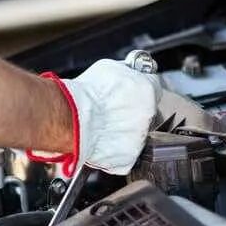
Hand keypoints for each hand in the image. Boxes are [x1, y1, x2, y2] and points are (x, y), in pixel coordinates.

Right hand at [31, 59, 160, 175]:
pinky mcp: (128, 158)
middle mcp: (148, 115)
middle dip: (132, 110)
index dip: (140, 88)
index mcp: (147, 90)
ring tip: (103, 124)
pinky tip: (102, 139)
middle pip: (145, 112)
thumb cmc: (86, 94)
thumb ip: (128, 72)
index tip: (131, 91)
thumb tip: (130, 71)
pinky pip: (124, 152)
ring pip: (135, 134)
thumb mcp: (110, 67)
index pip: (153, 87)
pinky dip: (115, 148)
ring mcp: (140, 138)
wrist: (71, 118)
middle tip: (112, 109)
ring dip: (124, 130)